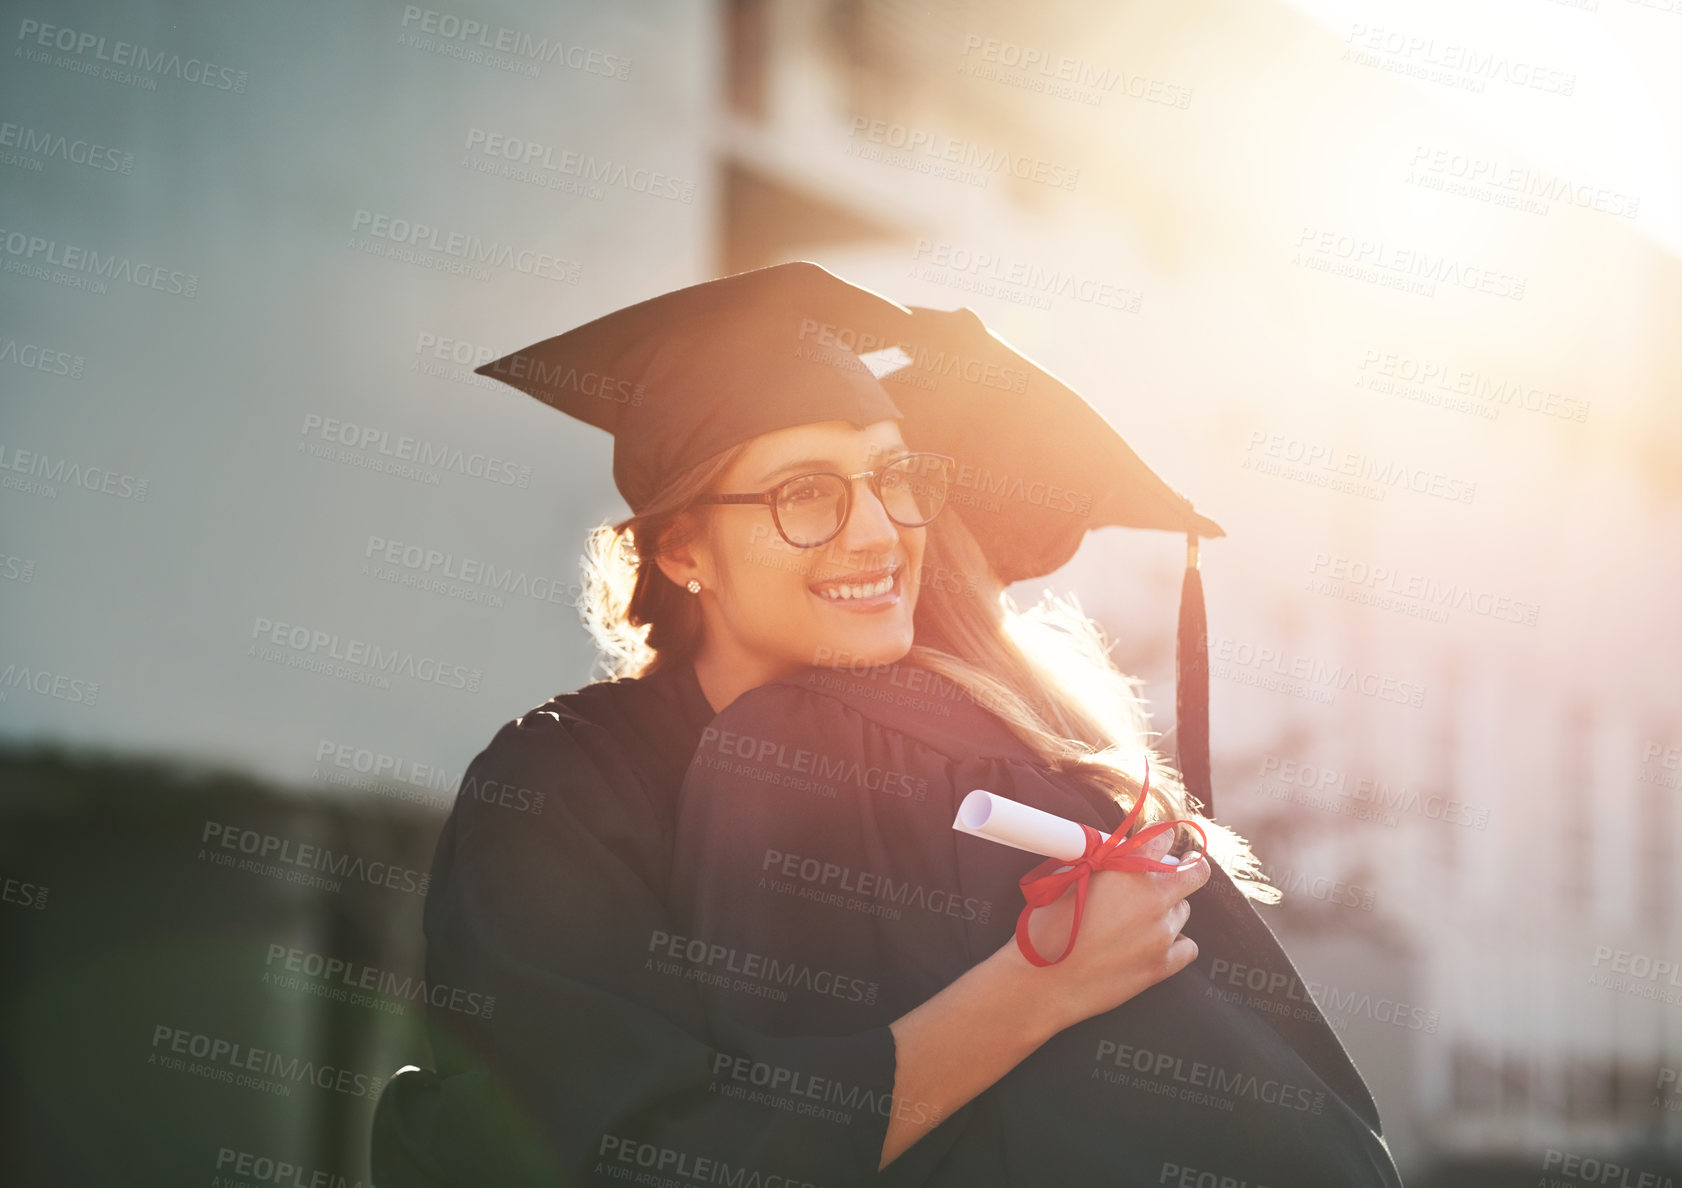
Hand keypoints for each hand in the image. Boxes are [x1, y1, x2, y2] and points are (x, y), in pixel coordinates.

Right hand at [1000, 826, 1209, 1034]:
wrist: (1043, 980)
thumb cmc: (1046, 926)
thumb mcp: (1068, 878)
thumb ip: (1103, 862)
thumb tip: (1120, 853)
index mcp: (1129, 870)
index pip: (1163, 838)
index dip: (1160, 838)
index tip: (1157, 843)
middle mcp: (1153, 898)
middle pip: (1195, 873)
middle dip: (1188, 868)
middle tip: (1174, 871)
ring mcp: (1162, 934)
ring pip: (1184, 911)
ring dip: (1169, 909)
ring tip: (1139, 919)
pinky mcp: (1162, 966)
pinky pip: (1188, 947)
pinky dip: (1176, 942)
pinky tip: (1155, 944)